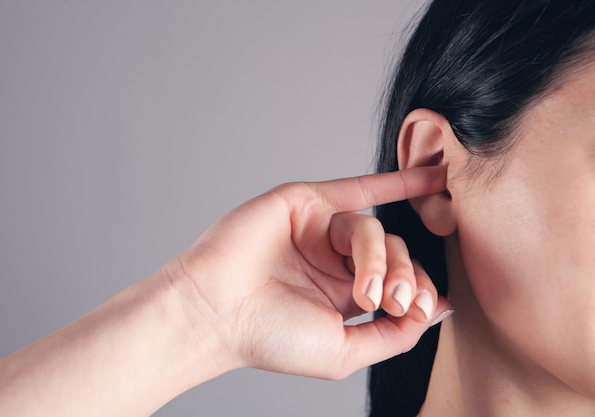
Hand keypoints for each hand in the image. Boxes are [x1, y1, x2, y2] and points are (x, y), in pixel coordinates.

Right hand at [171, 166, 451, 379]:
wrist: (218, 311)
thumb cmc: (270, 336)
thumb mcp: (344, 352)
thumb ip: (395, 334)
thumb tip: (439, 310)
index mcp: (343, 294)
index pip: (399, 282)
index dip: (416, 293)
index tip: (413, 310)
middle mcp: (334, 260)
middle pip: (395, 253)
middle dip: (402, 277)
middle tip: (388, 302)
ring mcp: (321, 230)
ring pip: (374, 229)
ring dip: (377, 258)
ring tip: (363, 289)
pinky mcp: (307, 203)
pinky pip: (359, 188)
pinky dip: (396, 182)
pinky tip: (429, 178)